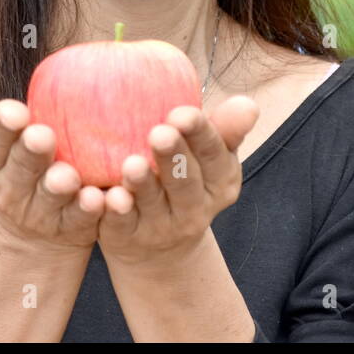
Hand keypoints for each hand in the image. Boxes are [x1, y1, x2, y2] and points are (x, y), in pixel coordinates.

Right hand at [0, 72, 105, 252]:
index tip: (14, 111)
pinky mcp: (74, 225)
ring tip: (69, 176)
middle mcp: (12, 190)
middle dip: (30, 152)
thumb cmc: (10, 161)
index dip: (0, 128)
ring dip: (59, 185)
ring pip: (52, 197)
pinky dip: (93, 208)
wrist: (32, 227)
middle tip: (42, 135)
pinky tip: (104, 197)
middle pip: (22, 169)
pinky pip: (83, 217)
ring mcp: (43, 210)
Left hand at [97, 96, 259, 265]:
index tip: (183, 113)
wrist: (162, 249)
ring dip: (142, 184)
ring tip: (131, 164)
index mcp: (219, 182)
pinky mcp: (127, 238)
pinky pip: (120, 225)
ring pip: (151, 203)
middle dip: (173, 157)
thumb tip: (248, 104)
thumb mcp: (210, 159)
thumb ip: (224, 130)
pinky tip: (106, 196)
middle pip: (184, 182)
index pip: (213, 155)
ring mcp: (160, 227)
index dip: (199, 134)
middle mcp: (193, 208)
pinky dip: (114, 212)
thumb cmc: (185, 180)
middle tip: (159, 133)